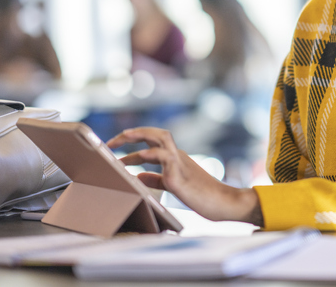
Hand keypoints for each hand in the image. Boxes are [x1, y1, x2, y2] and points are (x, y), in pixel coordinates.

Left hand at [107, 127, 262, 225]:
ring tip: (121, 139)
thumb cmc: (203, 197)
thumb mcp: (174, 186)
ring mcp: (180, 162)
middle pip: (155, 133)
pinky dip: (151, 154)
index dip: (131, 144)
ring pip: (161, 137)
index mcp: (176, 158)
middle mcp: (178, 155)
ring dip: (140, 135)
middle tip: (111, 141)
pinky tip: (140, 156)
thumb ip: (156, 179)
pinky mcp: (180, 174)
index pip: (152, 143)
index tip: (113, 149)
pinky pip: (165, 157)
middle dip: (132, 133)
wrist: (224, 203)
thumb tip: (137, 175)